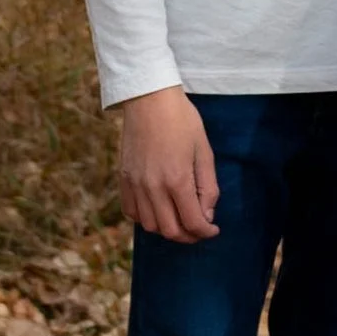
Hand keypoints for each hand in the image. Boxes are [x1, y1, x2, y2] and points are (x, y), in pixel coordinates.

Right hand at [119, 88, 220, 238]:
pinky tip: (158, 210)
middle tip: (199, 229)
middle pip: (170, 231)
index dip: (206, 232)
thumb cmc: (182, 121)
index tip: (213, 230)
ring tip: (180, 220)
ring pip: (149, 225)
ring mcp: (135, 184)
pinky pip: (131, 211)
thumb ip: (207, 186)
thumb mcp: (204, 151)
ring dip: (167, 229)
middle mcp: (153, 187)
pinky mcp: (123, 178)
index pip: (192, 222)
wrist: (149, 99)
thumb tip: (207, 214)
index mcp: (177, 180)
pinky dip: (145, 218)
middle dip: (189, 236)